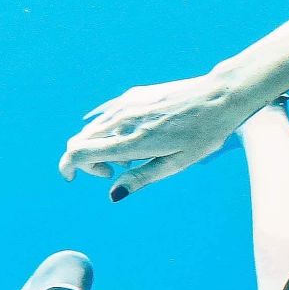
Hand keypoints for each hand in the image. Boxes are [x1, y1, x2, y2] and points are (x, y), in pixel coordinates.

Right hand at [58, 72, 253, 197]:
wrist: (219, 96)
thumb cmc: (203, 134)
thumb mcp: (177, 163)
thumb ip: (141, 178)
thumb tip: (113, 195)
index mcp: (133, 141)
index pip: (79, 151)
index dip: (69, 167)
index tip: (74, 178)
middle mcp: (124, 119)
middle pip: (80, 140)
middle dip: (85, 160)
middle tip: (112, 171)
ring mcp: (127, 104)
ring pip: (93, 128)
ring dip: (100, 146)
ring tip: (133, 155)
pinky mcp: (134, 95)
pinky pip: (107, 115)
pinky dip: (109, 130)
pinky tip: (134, 136)